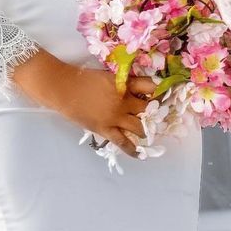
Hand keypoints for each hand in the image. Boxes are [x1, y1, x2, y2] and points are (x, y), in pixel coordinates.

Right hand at [11, 48, 155, 156]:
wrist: (64, 89)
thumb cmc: (83, 79)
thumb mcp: (108, 76)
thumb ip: (123, 83)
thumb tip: (137, 90)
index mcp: (124, 84)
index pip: (149, 86)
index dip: (160, 90)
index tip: (166, 93)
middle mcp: (123, 101)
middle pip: (147, 108)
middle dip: (155, 112)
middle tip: (160, 114)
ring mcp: (115, 117)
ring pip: (140, 127)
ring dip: (147, 128)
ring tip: (150, 130)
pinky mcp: (106, 130)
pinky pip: (123, 142)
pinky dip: (133, 149)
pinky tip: (140, 153)